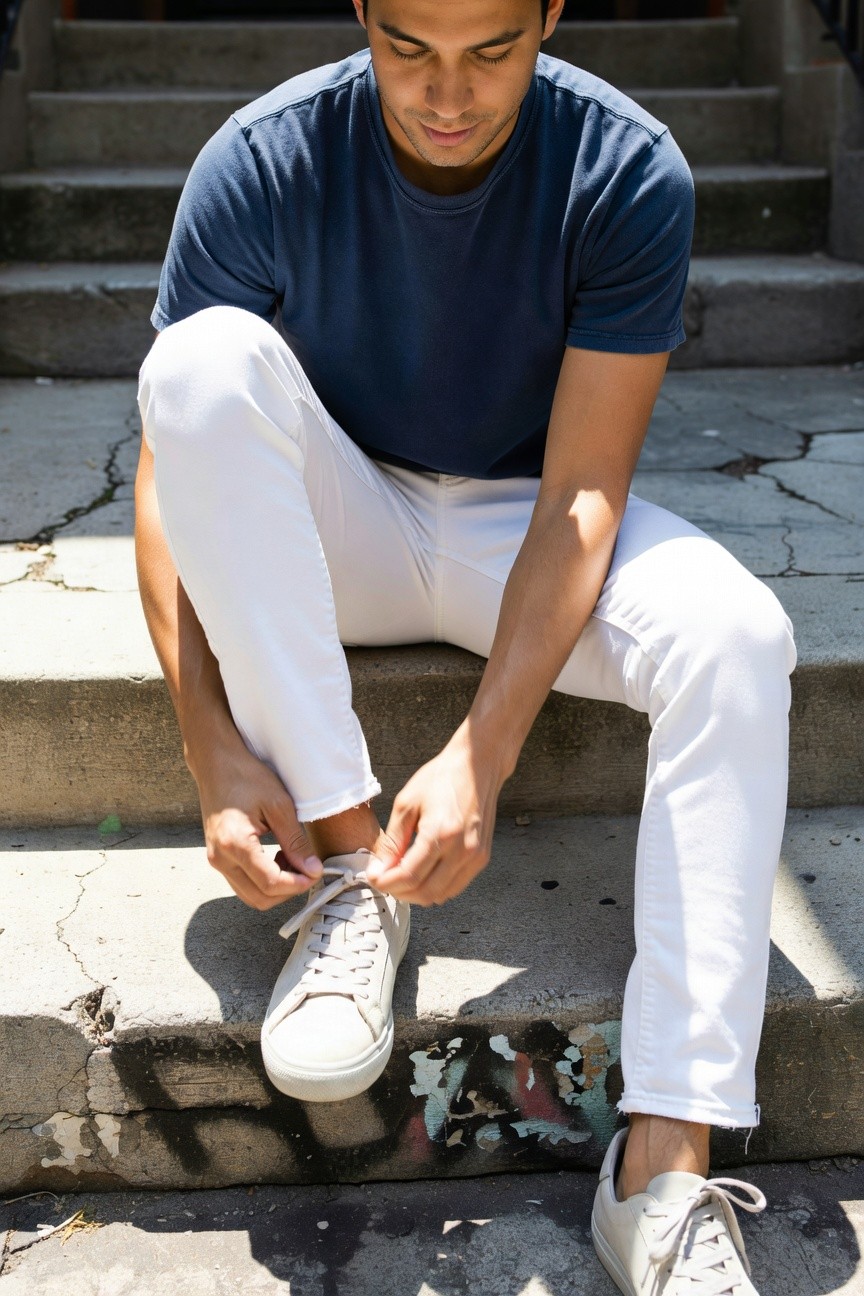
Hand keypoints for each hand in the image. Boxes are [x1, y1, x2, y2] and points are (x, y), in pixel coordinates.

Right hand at [196, 739, 321, 909]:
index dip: (297, 884)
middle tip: (306, 867)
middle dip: (288, 889)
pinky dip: (263, 880)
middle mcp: (220, 858)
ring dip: (276, 887)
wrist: (216, 764)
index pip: (270, 884)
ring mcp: (215, 860)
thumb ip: (296, 842)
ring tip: (291, 859)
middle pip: (259, 898)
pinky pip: (242, 883)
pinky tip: (276, 857)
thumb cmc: (247, 777)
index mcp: (235, 844)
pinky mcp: (216, 857)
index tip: (315, 873)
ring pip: (250, 895)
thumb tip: (312, 871)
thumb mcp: (279, 805)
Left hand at [367, 727, 503, 905]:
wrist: (478, 765)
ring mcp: (476, 856)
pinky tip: (422, 874)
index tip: (372, 877)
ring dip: (416, 894)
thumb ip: (392, 841)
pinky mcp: (482, 857)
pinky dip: (435, 888)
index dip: (386, 882)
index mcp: (441, 833)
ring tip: (400, 877)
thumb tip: (379, 870)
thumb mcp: (406, 803)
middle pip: (425, 892)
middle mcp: (462, 849)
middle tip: (383, 879)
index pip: (409, 876)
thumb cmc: (441, 777)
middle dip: (399, 892)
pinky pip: (455, 887)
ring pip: (441, 895)